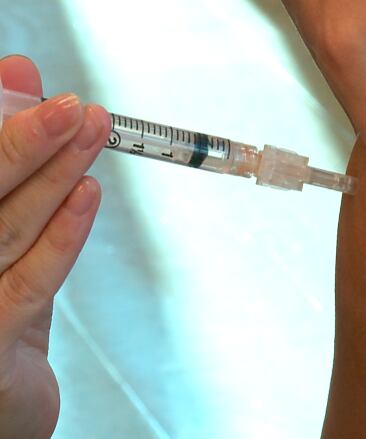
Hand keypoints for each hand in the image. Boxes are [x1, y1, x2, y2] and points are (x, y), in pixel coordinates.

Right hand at [0, 55, 109, 438]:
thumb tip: (19, 81)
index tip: (29, 84)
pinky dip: (63, 235)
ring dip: (54, 174)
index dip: (0, 127)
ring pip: (6, 227)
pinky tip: (88, 193)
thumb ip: (6, 169)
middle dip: (24, 140)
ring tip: (91, 131)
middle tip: (70, 104)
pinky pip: (31, 283)